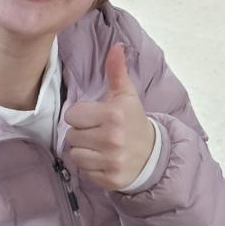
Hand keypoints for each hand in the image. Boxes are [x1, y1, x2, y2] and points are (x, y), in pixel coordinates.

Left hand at [63, 45, 155, 190]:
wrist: (153, 155)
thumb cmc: (133, 121)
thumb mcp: (126, 95)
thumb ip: (116, 71)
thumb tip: (116, 46)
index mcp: (113, 115)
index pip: (72, 115)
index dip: (82, 116)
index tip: (96, 117)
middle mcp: (112, 138)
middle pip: (71, 135)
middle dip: (82, 133)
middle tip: (99, 132)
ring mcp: (111, 160)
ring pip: (75, 154)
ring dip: (84, 150)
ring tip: (100, 146)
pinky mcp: (109, 178)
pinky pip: (84, 171)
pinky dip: (91, 166)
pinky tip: (104, 159)